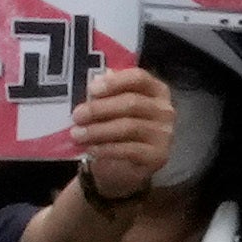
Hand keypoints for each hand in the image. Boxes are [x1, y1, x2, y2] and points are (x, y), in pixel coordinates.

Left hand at [72, 55, 181, 204]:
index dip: (115, 82)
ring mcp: (164, 134)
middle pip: (132, 103)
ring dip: (98, 130)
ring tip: (77, 134)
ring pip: (130, 126)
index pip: (139, 78)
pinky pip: (130, 149)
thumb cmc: (115, 124)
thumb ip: (104, 92)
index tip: (91, 89)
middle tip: (76, 116)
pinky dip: (107, 148)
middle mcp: (165, 110)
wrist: (124, 164)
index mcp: (155, 90)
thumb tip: (95, 80)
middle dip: (99, 109)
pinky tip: (91, 148)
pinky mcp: (159, 155)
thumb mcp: (109, 105)